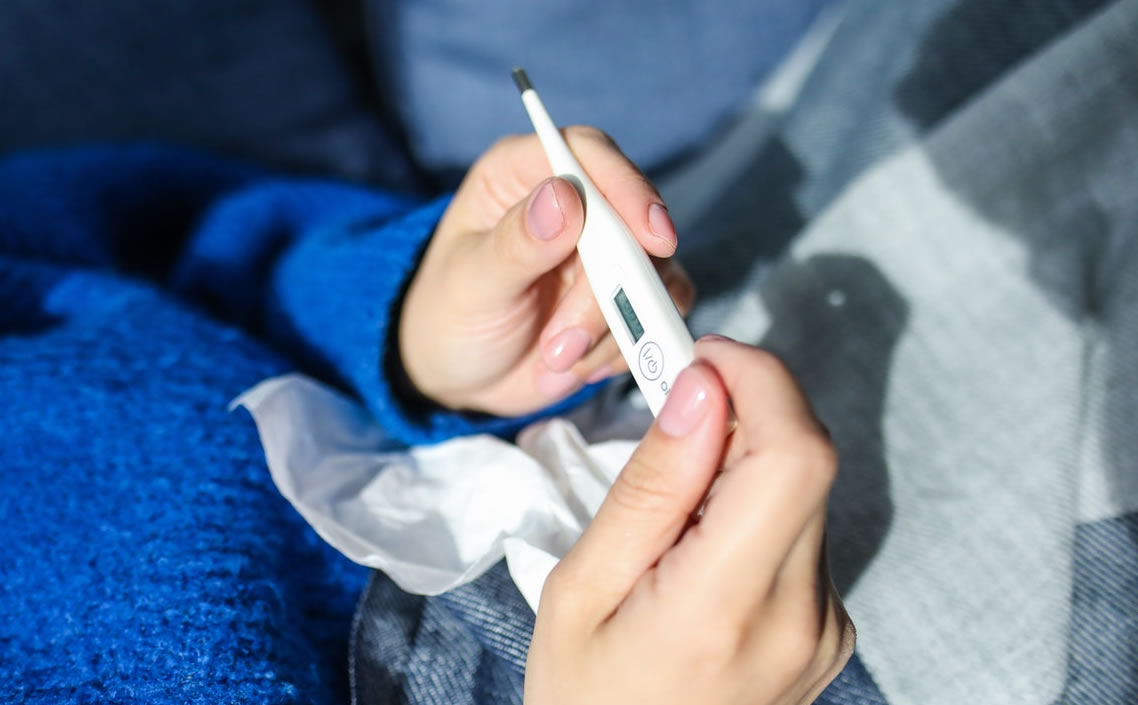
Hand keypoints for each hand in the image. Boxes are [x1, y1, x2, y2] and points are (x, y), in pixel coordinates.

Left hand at [398, 127, 693, 415]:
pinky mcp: (627, 294)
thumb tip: (565, 196)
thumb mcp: (472, 282)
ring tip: (555, 360)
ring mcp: (606, 250)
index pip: (586, 153)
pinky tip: (581, 365)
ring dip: (611, 329)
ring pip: (652, 273)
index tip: (653, 238)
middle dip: (606, 293)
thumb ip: (517, 242)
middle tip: (562, 345)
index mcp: (522, 173)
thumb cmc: (451, 316)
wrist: (461, 376)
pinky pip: (658, 312)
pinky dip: (625, 346)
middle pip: (630, 223)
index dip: (626, 187)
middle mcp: (573, 202)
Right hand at [525, 337, 854, 704]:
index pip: (795, 454)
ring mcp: (825, 628)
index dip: (760, 380)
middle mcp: (800, 618)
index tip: (701, 357)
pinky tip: (700, 547)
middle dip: (744, 410)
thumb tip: (701, 392)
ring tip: (672, 512)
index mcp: (726, 607)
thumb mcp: (581, 590)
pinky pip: (802, 532)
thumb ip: (650, 487)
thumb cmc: (587, 699)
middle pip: (807, 459)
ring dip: (744, 466)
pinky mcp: (830, 630)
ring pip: (804, 490)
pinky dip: (754, 509)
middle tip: (672, 411)